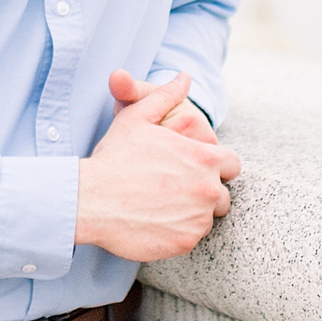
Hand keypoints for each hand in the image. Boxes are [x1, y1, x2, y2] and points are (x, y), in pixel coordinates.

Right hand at [73, 70, 241, 263]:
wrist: (90, 200)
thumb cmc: (114, 157)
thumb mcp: (138, 118)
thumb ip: (166, 96)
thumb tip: (184, 77)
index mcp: (204, 158)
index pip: (232, 164)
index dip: (215, 166)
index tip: (195, 169)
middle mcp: (208, 190)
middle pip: (222, 195)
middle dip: (205, 192)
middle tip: (175, 190)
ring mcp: (198, 220)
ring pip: (207, 219)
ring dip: (191, 213)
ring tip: (161, 205)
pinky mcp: (185, 243)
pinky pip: (190, 238)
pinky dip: (177, 232)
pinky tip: (153, 221)